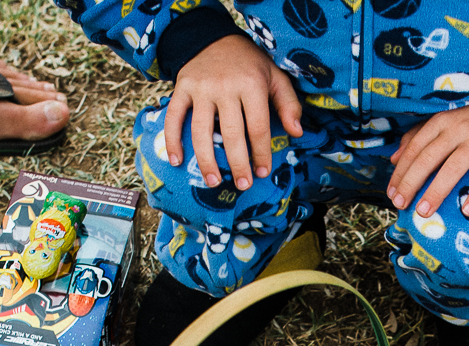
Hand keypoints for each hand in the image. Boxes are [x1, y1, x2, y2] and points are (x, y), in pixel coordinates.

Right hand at [166, 34, 302, 189]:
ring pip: (201, 131)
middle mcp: (225, 87)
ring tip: (213, 181)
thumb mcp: (275, 77)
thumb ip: (288, 104)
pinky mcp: (181, 88)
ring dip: (206, 160)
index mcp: (251, 84)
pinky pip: (173, 117)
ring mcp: (201, 88)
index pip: (258, 127)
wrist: (214, 37)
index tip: (263, 172)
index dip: (261, 153)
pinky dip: (172, 139)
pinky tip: (176, 161)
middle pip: (231, 134)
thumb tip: (296, 133)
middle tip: (242, 184)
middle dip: (238, 163)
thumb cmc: (249, 63)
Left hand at [387, 100, 468, 218]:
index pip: (415, 148)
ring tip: (424, 211)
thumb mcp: (443, 124)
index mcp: (440, 122)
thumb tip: (394, 159)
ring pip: (453, 167)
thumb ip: (417, 137)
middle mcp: (457, 129)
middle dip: (412, 183)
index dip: (401, 172)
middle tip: (401, 205)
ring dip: (437, 191)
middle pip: (429, 158)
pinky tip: (467, 210)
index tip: (392, 193)